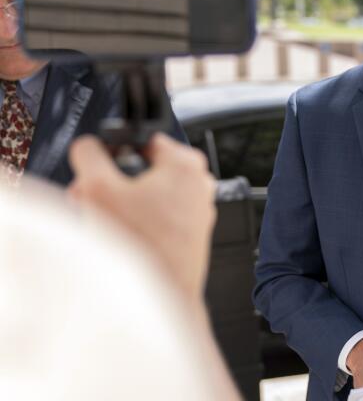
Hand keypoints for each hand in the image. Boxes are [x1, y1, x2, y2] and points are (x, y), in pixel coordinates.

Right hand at [69, 133, 216, 303]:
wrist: (158, 296)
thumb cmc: (140, 247)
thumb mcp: (97, 188)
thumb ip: (89, 154)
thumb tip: (88, 145)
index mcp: (185, 163)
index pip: (143, 140)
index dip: (114, 152)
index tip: (99, 168)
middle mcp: (199, 184)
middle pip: (145, 170)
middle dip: (112, 182)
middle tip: (89, 197)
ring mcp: (198, 210)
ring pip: (150, 195)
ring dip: (120, 204)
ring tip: (97, 220)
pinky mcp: (192, 234)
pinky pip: (159, 218)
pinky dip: (137, 222)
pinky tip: (116, 237)